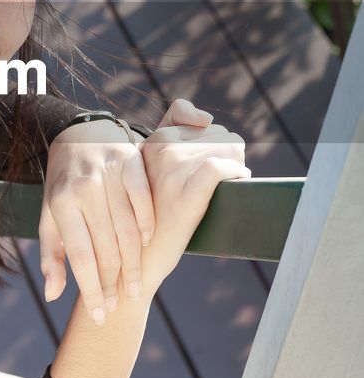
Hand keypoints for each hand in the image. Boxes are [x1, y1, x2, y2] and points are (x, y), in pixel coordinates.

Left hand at [40, 98, 218, 324]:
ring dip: (133, 264)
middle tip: (118, 305)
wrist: (77, 135)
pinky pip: (144, 199)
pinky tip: (146, 245)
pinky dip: (147, 224)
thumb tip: (53, 296)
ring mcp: (109, 173)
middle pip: (105, 247)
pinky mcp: (131, 160)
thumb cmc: (62, 186)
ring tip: (134, 287)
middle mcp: (84, 188)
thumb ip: (52, 256)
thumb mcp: (49, 217)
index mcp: (61, 203)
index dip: (91, 289)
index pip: (80, 256)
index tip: (99, 314)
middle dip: (112, 283)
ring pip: (127, 229)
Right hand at [133, 113, 250, 301]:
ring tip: (225, 189)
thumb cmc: (152, 215)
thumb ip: (172, 132)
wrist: (139, 258)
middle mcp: (160, 149)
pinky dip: (236, 174)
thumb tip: (207, 119)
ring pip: (228, 149)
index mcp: (153, 141)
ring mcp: (171, 171)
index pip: (203, 123)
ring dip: (236, 167)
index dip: (218, 144)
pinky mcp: (184, 193)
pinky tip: (238, 184)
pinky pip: (219, 168)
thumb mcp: (152, 169)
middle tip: (220, 182)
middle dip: (230, 157)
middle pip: (222, 136)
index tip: (217, 162)